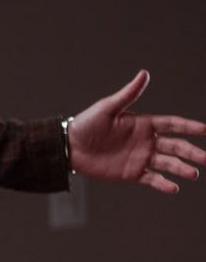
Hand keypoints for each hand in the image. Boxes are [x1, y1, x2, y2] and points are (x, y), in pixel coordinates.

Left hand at [68, 70, 205, 193]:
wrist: (69, 147)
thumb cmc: (86, 124)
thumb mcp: (108, 108)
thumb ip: (128, 94)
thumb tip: (144, 73)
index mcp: (143, 124)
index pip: (172, 124)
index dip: (189, 127)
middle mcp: (146, 141)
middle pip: (176, 146)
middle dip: (192, 152)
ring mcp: (140, 158)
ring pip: (168, 164)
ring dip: (181, 168)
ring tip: (193, 173)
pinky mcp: (132, 173)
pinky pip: (152, 179)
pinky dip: (163, 184)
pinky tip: (174, 188)